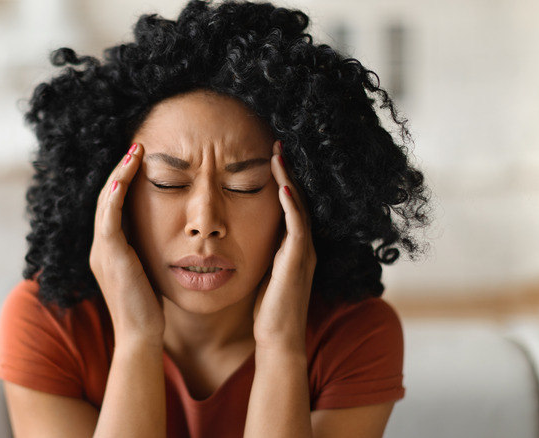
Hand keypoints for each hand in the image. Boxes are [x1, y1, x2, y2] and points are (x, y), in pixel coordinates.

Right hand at [89, 143, 164, 344]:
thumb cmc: (151, 309)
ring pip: (105, 202)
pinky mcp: (110, 256)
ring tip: (135, 151)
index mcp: (109, 251)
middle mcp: (100, 248)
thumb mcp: (149, 273)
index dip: (123, 181)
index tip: (140, 161)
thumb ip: (150, 253)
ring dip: (119, 174)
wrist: (141, 336)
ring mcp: (102, 251)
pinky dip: (115, 195)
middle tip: (136, 146)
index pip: (113, 206)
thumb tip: (169, 238)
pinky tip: (125, 177)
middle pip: (105, 198)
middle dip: (120, 170)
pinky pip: (109, 218)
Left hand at [253, 140, 316, 350]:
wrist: (277, 339)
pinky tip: (282, 185)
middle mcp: (301, 245)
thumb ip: (256, 251)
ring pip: (298, 206)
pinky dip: (291, 204)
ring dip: (288, 179)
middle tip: (277, 144)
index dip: (280, 180)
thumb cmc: (265, 309)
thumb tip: (236, 234)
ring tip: (278, 154)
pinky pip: (297, 226)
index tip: (268, 156)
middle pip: (296, 199)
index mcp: (291, 247)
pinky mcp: (298, 260)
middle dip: (286, 171)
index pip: (288, 205)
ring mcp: (303, 252)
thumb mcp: (259, 271)